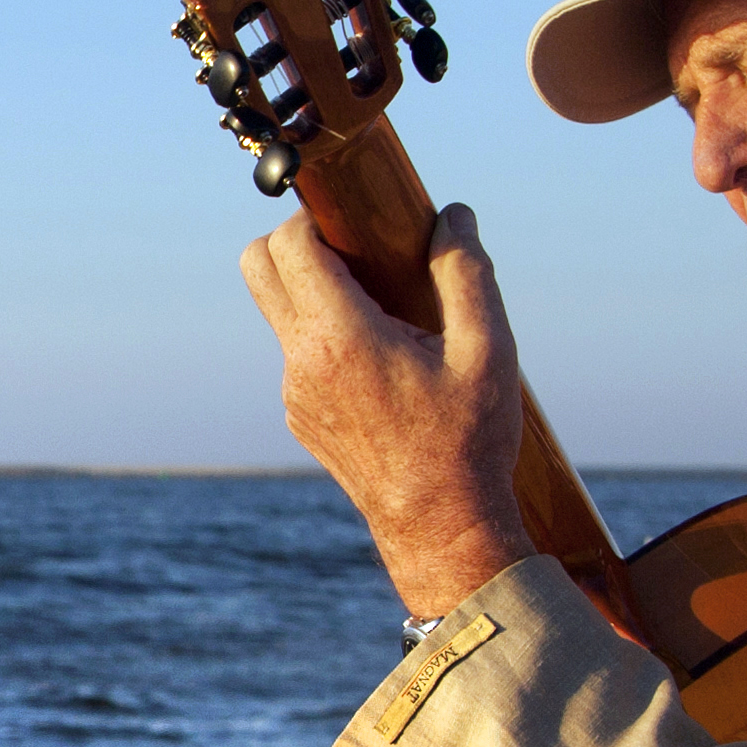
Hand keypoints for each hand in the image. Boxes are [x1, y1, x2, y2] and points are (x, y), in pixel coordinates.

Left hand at [240, 199, 543, 620]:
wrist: (443, 530)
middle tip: (356, 249)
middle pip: (257, 267)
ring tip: (387, 310)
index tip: (357, 220)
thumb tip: (453, 216)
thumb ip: (467, 273)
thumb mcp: (489, 352)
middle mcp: (302, 362)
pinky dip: (328, 336)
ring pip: (279, 313)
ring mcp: (295, 393)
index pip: (289, 245)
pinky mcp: (301, 416)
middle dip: (296, 242)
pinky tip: (385, 359)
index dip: (316, 217)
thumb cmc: (469, 443)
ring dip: (318, 292)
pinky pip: (299, 354)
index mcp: (341, 338)